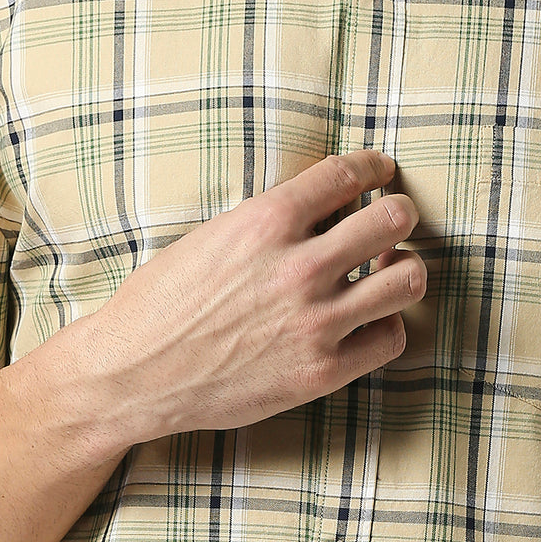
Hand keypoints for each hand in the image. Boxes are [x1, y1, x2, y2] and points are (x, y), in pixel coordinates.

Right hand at [88, 150, 425, 444]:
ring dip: (405, 266)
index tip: (382, 170)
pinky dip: (387, 323)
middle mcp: (299, 266)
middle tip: (394, 217)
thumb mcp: (214, 235)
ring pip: (407, 279)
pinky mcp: (320, 371)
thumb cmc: (163, 300)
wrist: (132, 374)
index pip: (348, 174)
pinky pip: (391, 337)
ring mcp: (314, 322)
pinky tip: (370, 318)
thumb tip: (328, 205)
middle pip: (393, 218)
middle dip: (400, 211)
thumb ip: (274, 219)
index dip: (374, 166)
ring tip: (391, 267)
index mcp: (267, 221)